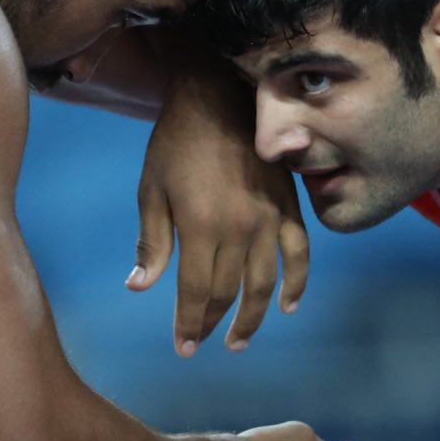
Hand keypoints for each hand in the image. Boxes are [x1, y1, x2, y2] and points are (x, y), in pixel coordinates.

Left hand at [131, 60, 308, 356]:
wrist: (219, 93)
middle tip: (202, 344)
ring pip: (265, 282)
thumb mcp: (151, 189)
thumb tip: (139, 288)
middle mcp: (238, 229)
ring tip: (240, 340)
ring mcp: (269, 219)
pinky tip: (288, 305)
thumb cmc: (176, 141)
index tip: (183, 346)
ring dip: (253, 317)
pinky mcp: (289, 206)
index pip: (195, 292)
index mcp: (200, 227)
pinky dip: (296, 283)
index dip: (188, 323)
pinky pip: (299, 253)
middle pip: (228, 293)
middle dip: (212, 324)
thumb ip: (151, 242)